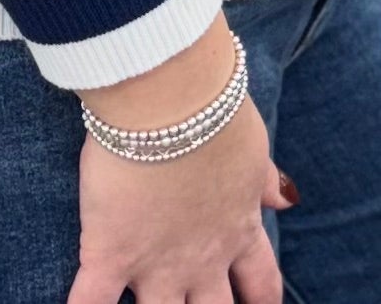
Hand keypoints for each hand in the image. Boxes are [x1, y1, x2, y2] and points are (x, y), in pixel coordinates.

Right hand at [67, 96, 293, 303]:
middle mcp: (201, 259)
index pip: (261, 285)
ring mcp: (155, 264)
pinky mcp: (110, 252)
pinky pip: (92, 300)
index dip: (260, 301)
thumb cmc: (214, 113)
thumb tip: (287, 199)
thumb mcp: (251, 148)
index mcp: (238, 230)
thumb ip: (263, 181)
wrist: (168, 98)